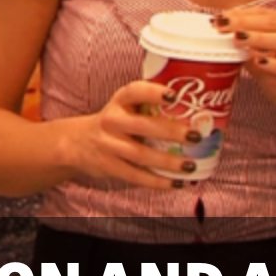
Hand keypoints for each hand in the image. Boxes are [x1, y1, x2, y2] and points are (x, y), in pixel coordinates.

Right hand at [55, 79, 198, 189]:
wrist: (78, 142)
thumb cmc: (114, 122)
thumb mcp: (124, 107)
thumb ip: (150, 106)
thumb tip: (197, 110)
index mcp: (119, 102)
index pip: (134, 92)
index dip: (153, 92)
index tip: (174, 95)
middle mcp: (111, 121)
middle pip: (142, 126)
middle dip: (170, 131)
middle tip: (195, 136)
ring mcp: (108, 145)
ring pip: (140, 154)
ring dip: (168, 161)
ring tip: (190, 165)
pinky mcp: (109, 166)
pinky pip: (136, 176)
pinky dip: (158, 181)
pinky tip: (177, 183)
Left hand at [214, 7, 275, 135]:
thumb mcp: (266, 72)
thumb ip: (251, 56)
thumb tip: (227, 43)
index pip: (269, 15)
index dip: (244, 14)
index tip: (220, 17)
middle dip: (246, 22)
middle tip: (222, 24)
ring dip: (260, 38)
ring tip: (238, 38)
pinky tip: (260, 63)